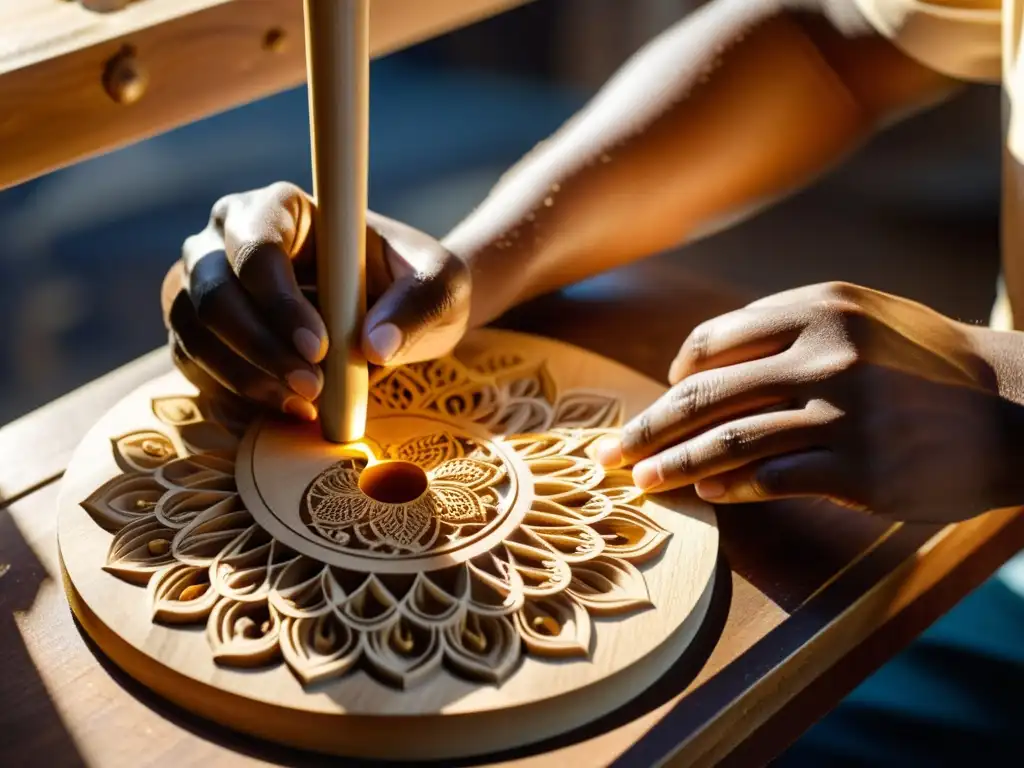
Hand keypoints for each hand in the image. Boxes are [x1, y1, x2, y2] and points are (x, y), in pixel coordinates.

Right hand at [162, 182, 470, 420]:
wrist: (397, 309)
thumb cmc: (415, 282)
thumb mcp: (441, 285)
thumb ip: (417, 306)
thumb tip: (374, 346)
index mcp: (282, 207)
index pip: (256, 244)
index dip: (280, 301)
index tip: (321, 349)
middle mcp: (227, 236)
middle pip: (213, 291)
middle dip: (261, 348)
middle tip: (314, 389)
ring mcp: (206, 282)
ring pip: (194, 331)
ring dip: (244, 376)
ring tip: (305, 403)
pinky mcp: (202, 329)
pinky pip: (192, 363)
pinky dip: (233, 391)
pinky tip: (286, 406)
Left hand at [596, 282, 1023, 522]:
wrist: (1017, 408)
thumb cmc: (927, 363)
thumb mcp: (863, 319)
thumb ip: (786, 331)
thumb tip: (700, 364)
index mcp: (818, 308)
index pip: (714, 341)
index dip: (676, 376)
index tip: (660, 399)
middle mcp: (826, 353)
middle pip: (706, 393)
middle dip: (649, 426)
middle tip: (612, 452)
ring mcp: (843, 411)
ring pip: (729, 440)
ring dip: (675, 466)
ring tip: (643, 483)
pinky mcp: (861, 468)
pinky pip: (774, 479)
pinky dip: (734, 488)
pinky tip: (712, 495)